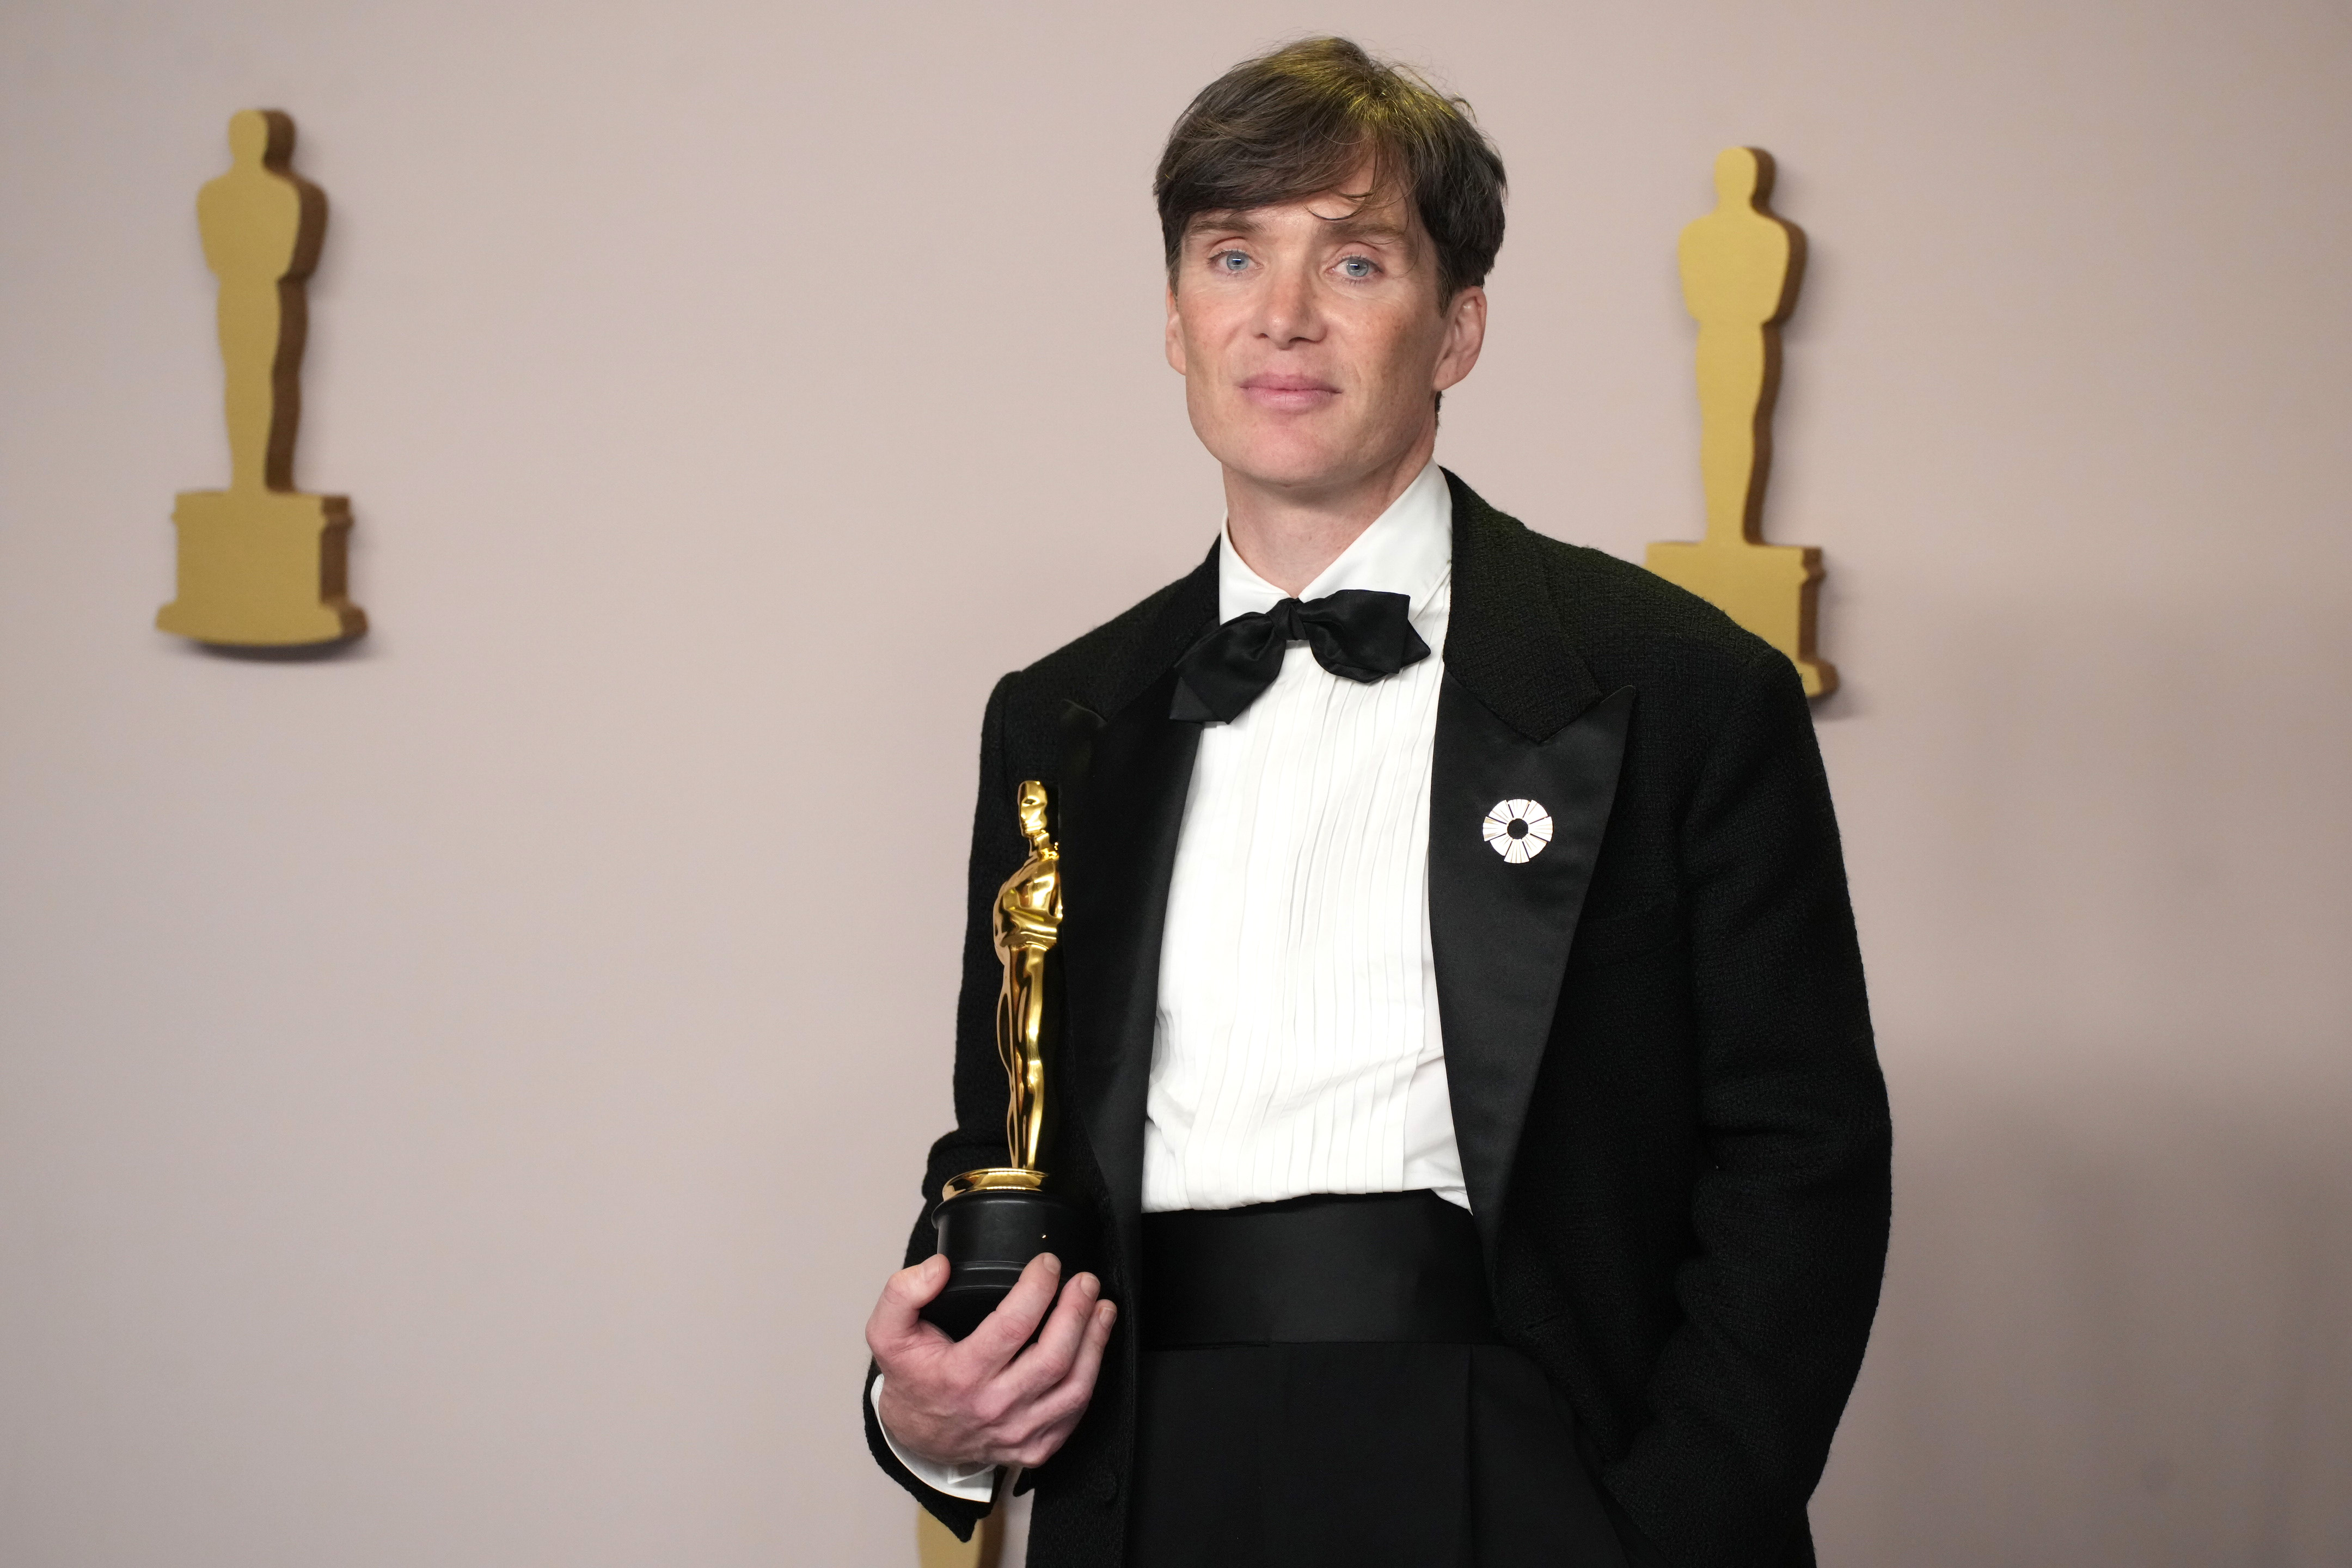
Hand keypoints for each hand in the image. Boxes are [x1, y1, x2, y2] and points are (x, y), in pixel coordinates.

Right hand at [866, 1252, 1116, 1469]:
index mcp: (961, 1377)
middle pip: (1053, 1356)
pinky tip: (1094, 1346)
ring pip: (1075, 1387)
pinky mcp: (1035, 1448)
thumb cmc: (912, 1378)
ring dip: (1095, 1341)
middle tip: (1085, 1280)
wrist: (916, 1435)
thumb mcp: (888, 1332)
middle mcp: (994, 1408)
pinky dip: (1091, 1375)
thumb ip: (903, 1293)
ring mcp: (1018, 1433)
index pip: (1012, 1326)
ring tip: (1101, 1307)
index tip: (1048, 1263)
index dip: (1038, 1288)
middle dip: (1076, 1310)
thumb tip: (939, 1268)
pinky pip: (1075, 1412)